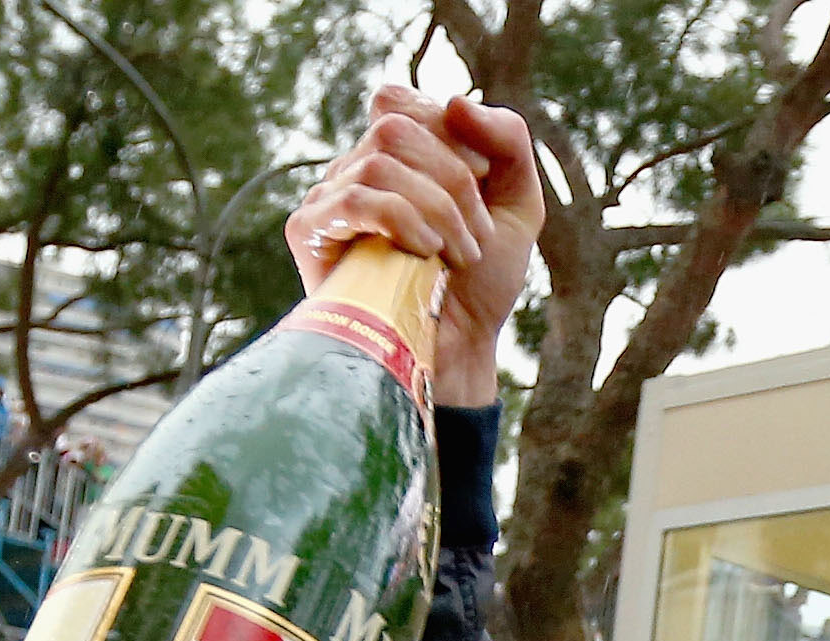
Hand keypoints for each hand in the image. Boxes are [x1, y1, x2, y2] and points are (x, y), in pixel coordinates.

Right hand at [288, 89, 543, 402]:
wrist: (462, 349)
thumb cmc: (483, 281)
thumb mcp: (519, 201)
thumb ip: (508, 138)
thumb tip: (453, 101)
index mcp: (395, 157)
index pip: (400, 103)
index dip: (449, 136)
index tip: (482, 185)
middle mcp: (356, 171)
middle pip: (394, 126)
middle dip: (452, 179)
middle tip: (476, 234)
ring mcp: (329, 200)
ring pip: (378, 160)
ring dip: (437, 208)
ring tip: (458, 255)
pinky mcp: (311, 233)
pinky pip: (354, 198)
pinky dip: (403, 219)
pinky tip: (426, 254)